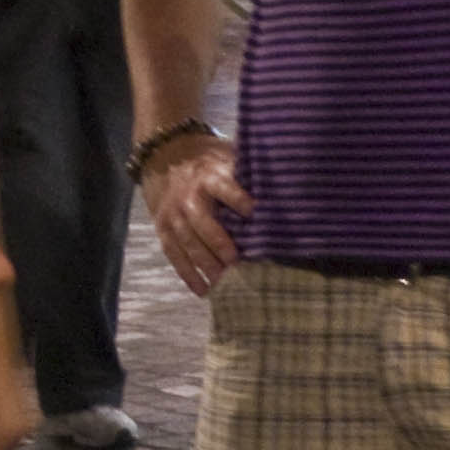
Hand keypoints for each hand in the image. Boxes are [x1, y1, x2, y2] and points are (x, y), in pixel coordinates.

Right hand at [144, 135, 250, 296]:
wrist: (167, 160)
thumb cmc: (209, 165)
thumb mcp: (226, 158)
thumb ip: (247, 174)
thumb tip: (285, 187)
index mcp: (209, 177)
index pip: (225, 189)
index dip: (239, 200)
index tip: (256, 213)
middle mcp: (189, 197)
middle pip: (203, 223)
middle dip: (219, 243)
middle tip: (236, 262)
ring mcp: (173, 216)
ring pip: (189, 243)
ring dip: (206, 265)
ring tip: (224, 283)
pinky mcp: (163, 231)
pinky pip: (175, 256)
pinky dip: (189, 275)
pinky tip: (204, 290)